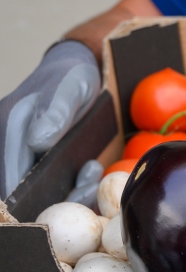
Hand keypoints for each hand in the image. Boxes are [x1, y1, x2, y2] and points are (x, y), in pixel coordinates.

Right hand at [0, 41, 100, 198]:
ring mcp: (21, 153)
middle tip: (86, 189)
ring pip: (36, 190)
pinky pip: (49, 182)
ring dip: (67, 192)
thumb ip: (55, 113)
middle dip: (54, 198)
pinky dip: (71, 184)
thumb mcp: (69, 89)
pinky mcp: (37, 157)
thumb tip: (37, 143)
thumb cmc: (70, 77)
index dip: (27, 198)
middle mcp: (8, 145)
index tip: (58, 203)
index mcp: (7, 128)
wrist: (76, 68)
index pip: (8, 175)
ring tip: (92, 173)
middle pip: (19, 189)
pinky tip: (91, 170)